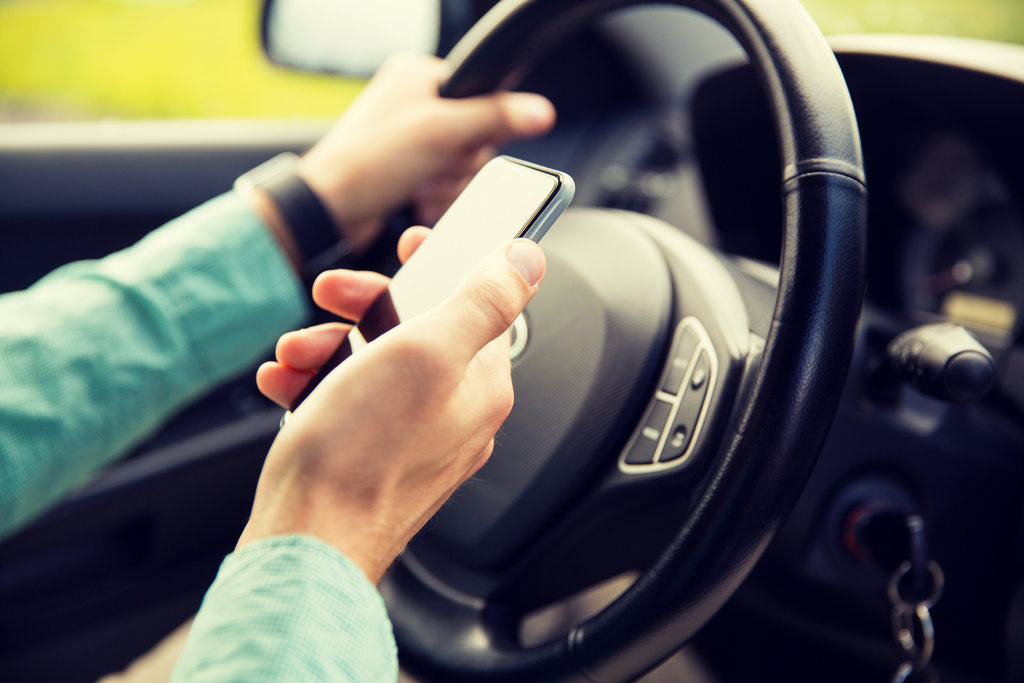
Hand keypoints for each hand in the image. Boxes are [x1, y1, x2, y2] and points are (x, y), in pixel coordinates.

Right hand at [243, 231, 546, 582]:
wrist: (306, 547)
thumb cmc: (360, 457)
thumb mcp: (425, 355)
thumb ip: (482, 302)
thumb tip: (527, 261)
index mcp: (480, 385)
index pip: (479, 304)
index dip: (445, 264)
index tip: (414, 242)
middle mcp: (455, 413)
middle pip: (419, 329)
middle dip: (365, 305)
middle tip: (330, 294)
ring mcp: (413, 439)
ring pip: (375, 363)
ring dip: (329, 345)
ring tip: (296, 355)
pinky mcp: (373, 458)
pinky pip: (349, 402)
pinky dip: (315, 384)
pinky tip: (286, 385)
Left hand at [298, 54, 555, 250]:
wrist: (329, 213)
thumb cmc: (367, 163)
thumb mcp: (441, 132)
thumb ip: (495, 117)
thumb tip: (541, 111)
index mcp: (417, 76)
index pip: (481, 93)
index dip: (479, 125)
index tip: (460, 141)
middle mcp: (414, 105)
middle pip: (476, 136)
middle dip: (458, 163)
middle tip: (432, 167)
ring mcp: (411, 143)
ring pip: (463, 167)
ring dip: (447, 186)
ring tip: (418, 187)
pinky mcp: (409, 175)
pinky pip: (446, 187)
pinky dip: (436, 199)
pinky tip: (414, 200)